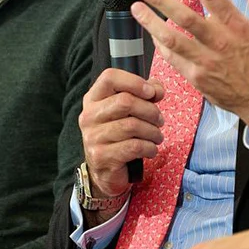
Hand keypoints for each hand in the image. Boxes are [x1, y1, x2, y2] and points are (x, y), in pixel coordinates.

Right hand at [79, 67, 165, 205]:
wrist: (105, 170)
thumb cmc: (120, 135)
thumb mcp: (129, 111)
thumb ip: (144, 94)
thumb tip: (157, 90)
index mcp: (93, 98)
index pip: (109, 77)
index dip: (134, 81)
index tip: (151, 93)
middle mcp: (89, 115)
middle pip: (125, 101)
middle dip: (150, 111)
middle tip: (159, 120)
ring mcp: (92, 137)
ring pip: (132, 125)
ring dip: (153, 132)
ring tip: (157, 136)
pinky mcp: (101, 156)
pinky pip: (134, 146)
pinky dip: (149, 147)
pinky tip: (151, 149)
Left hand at [131, 0, 248, 144]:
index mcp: (237, 25)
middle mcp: (219, 42)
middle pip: (185, 17)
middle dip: (161, 1)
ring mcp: (206, 61)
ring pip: (173, 40)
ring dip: (151, 23)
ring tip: (136, 9)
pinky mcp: (197, 77)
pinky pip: (173, 58)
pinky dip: (161, 45)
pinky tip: (152, 33)